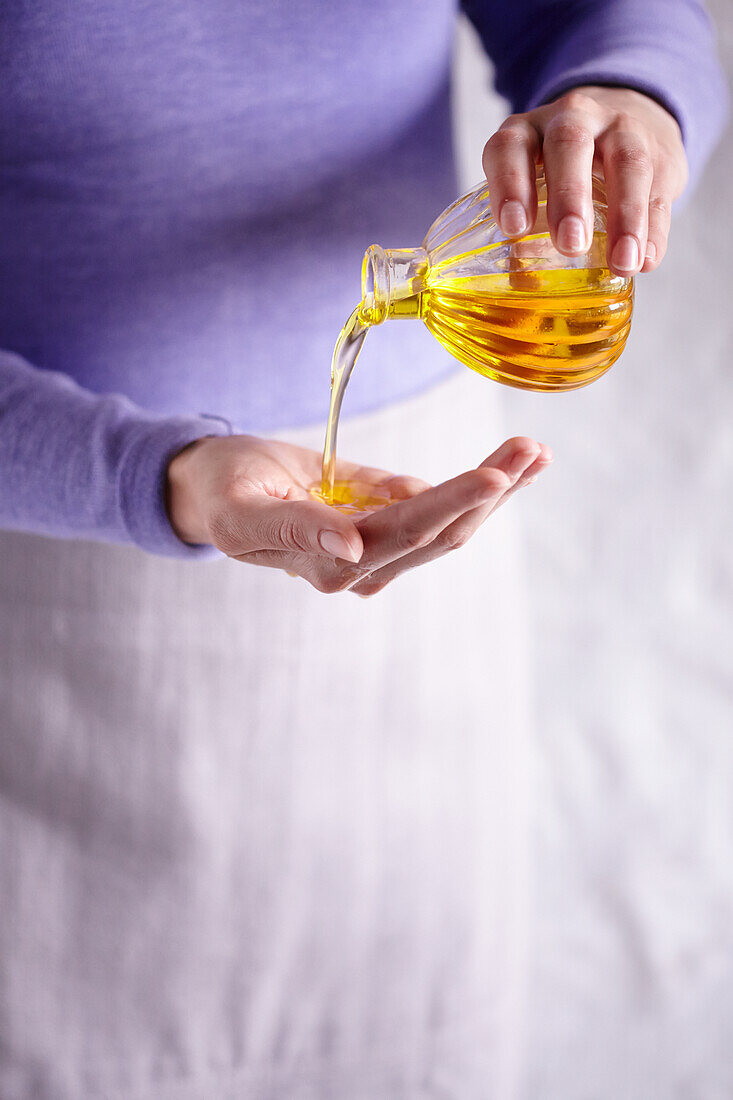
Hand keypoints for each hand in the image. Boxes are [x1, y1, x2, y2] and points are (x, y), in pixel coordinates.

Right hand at [166, 433, 551, 595]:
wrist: (218, 490)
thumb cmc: (223, 491)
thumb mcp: (241, 506)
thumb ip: (294, 528)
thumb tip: (353, 549)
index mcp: (328, 562)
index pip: (405, 530)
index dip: (450, 503)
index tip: (493, 477)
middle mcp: (363, 566)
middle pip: (442, 531)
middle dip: (489, 490)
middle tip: (531, 449)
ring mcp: (379, 553)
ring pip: (451, 526)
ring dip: (496, 489)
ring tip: (535, 452)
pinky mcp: (388, 532)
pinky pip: (442, 512)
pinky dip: (481, 489)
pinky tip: (516, 467)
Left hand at [482, 85, 687, 274]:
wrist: (630, 120)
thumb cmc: (566, 167)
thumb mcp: (537, 182)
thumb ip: (530, 226)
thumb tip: (523, 283)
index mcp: (529, 130)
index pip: (510, 147)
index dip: (508, 185)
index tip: (514, 229)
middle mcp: (573, 118)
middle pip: (570, 144)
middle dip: (570, 196)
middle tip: (570, 245)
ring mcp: (621, 129)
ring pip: (628, 164)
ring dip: (625, 217)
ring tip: (622, 263)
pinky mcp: (661, 152)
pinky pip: (659, 189)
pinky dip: (654, 228)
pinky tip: (647, 260)